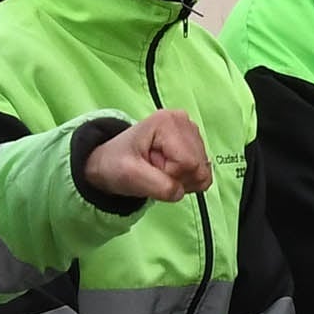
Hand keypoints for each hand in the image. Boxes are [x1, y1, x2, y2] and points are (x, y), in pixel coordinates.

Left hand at [84, 110, 212, 202]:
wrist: (110, 161)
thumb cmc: (117, 163)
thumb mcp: (130, 176)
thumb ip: (160, 186)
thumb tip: (181, 191)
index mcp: (167, 122)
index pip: (188, 163)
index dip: (171, 175)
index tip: (150, 169)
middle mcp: (183, 121)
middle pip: (199, 167)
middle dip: (177, 178)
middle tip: (153, 170)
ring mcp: (190, 131)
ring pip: (202, 171)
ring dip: (181, 179)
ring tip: (157, 169)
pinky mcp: (194, 143)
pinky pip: (203, 173)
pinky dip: (186, 179)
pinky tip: (168, 170)